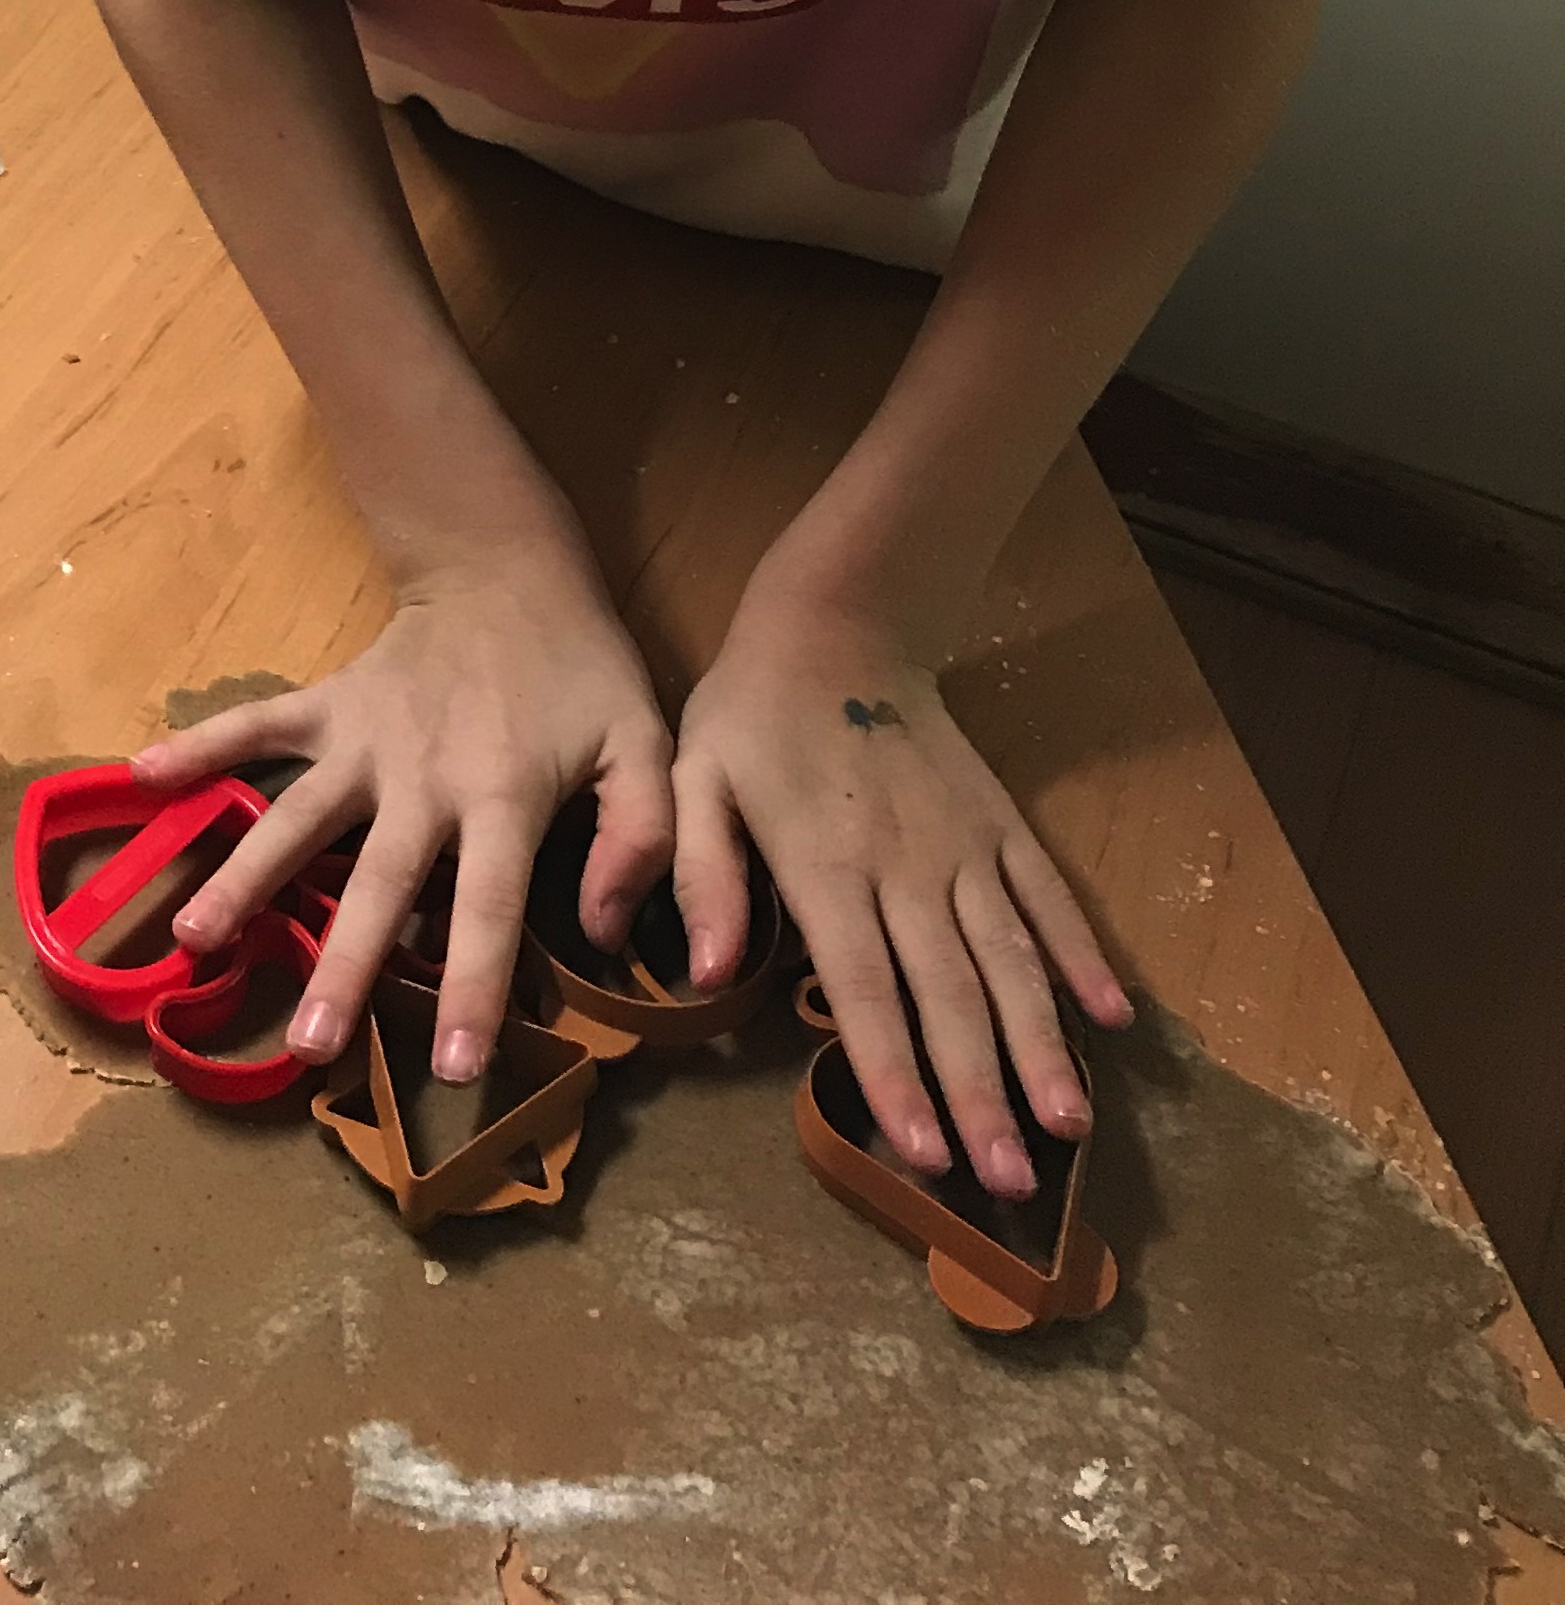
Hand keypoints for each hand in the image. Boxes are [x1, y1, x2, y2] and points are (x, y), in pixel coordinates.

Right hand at [127, 551, 674, 1085]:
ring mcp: (364, 740)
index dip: (473, 984)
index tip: (452, 1067)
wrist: (509, 570)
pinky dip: (200, 745)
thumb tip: (605, 931)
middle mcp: (422, 775)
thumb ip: (643, 836)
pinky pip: (257, 726)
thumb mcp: (643, 745)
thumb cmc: (582, 674)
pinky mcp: (328, 706)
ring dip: (245, 876)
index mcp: (503, 794)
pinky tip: (140, 775)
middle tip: (307, 1047)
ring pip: (298, 817)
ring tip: (192, 938)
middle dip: (342, 966)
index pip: (488, 904)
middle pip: (378, 883)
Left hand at [671, 585, 1131, 1200]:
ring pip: (1011, 958)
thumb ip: (699, 871)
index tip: (927, 1154)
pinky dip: (1083, 955)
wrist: (837, 622)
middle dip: (982, 1093)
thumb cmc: (750, 712)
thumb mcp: (694, 777)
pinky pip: (1050, 895)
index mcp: (827, 865)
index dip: (896, 1073)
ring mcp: (966, 845)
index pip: (866, 988)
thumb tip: (710, 972)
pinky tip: (1113, 1019)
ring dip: (1041, 1045)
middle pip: (950, 994)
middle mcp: (908, 867)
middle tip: (1012, 1184)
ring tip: (1070, 1128)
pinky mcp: (1003, 822)